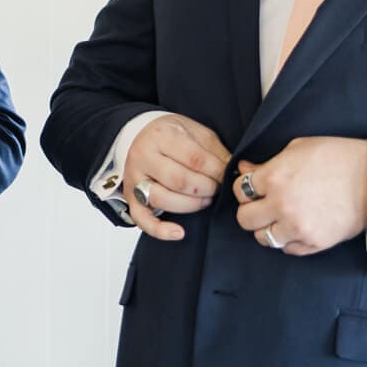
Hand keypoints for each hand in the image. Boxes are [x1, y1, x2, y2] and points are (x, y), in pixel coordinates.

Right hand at [122, 114, 231, 240]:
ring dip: (191, 205)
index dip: (216, 172)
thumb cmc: (174, 136)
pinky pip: (142, 219)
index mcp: (162, 135)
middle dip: (206, 189)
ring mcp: (134, 178)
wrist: (143, 136)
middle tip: (217, 189)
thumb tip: (235, 172)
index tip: (227, 176)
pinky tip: (179, 233)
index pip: (194, 158)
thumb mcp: (198, 133)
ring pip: (161, 199)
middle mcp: (143, 156)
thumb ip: (215, 152)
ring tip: (205, 200)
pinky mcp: (131, 198)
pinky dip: (160, 230)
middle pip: (178, 180)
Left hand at [233, 137, 366, 255]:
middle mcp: (281, 206)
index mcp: (274, 178)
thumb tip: (244, 169)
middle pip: (244, 220)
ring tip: (281, 218)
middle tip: (264, 206)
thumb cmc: (337, 157)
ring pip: (264, 238)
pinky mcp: (314, 243)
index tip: (255, 189)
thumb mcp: (298, 148)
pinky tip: (298, 227)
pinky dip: (289, 240)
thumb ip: (267, 163)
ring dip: (268, 228)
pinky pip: (288, 249)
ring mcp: (298, 227)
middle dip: (251, 211)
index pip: (240, 191)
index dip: (246, 189)